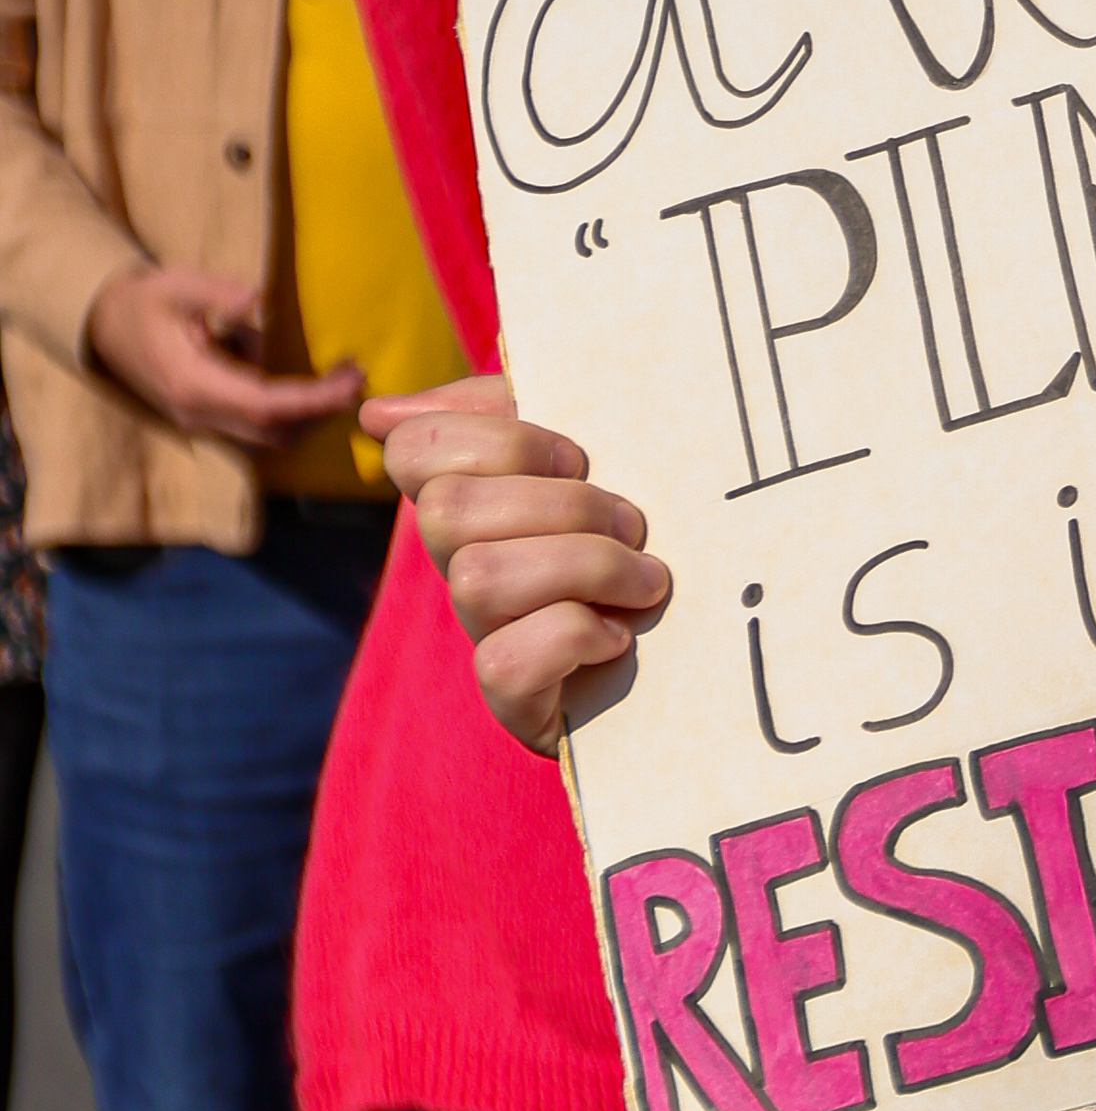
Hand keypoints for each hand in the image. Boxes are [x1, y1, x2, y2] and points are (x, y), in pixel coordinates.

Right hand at [85, 260, 362, 449]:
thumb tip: (259, 298)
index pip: (264, 405)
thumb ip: (218, 292)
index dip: (312, 400)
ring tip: (337, 374)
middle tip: (354, 374)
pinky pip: (256, 428)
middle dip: (320, 410)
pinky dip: (289, 412)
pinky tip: (307, 380)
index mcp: (192, 383)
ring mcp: (201, 422)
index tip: (349, 381)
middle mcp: (198, 414)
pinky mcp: (207, 419)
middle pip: (273, 431)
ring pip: (268, 436)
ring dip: (308, 413)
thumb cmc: (144, 301)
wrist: (104, 324)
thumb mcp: (177, 284)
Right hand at [365, 371, 669, 751]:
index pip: (414, 452)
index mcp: (477, 501)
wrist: (702, 655)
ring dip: (585, 566)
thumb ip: (507, 408)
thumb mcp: (592, 455)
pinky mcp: (513, 702)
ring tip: (645, 579)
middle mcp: (465, 566)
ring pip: (477, 579)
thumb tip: (377, 413)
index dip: (494, 441)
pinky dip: (574, 638)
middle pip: (446, 511)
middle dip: (560, 504)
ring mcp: (484, 634)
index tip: (576, 457)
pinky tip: (618, 637)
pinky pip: (503, 663)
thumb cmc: (639, 539)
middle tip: (632, 523)